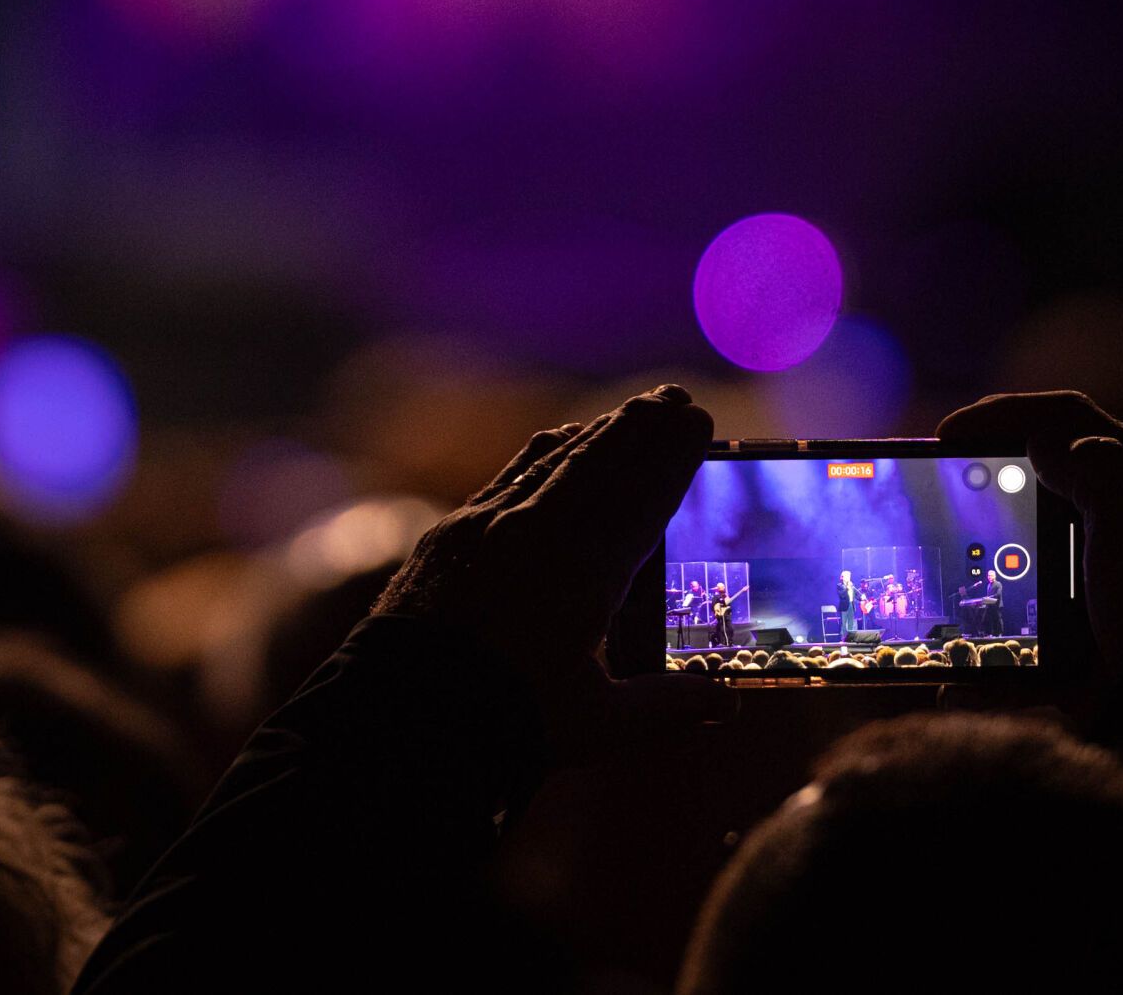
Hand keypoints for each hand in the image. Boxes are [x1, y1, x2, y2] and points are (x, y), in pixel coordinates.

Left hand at [374, 384, 732, 758]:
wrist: (397, 719)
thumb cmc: (504, 726)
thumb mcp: (597, 724)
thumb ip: (666, 706)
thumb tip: (725, 701)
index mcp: (584, 573)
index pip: (641, 498)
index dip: (672, 458)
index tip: (698, 422)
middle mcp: (537, 533)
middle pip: (601, 465)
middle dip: (641, 428)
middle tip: (673, 397)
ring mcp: (487, 526)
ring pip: (554, 461)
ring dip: (597, 433)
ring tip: (632, 412)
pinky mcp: (449, 534)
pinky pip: (509, 475)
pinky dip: (546, 453)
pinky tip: (558, 443)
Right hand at [935, 391, 1122, 675]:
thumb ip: (1093, 476)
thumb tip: (1043, 443)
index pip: (1073, 421)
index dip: (1009, 412)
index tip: (952, 431)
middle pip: (1044, 480)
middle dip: (986, 480)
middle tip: (939, 482)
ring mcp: (1100, 584)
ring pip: (1024, 557)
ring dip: (978, 567)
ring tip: (939, 570)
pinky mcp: (1081, 637)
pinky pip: (1020, 633)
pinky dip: (987, 654)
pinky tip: (956, 677)